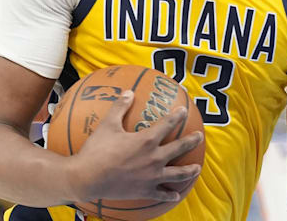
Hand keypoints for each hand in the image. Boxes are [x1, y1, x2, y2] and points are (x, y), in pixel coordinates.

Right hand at [64, 91, 203, 202]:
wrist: (86, 179)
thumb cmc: (96, 150)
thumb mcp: (107, 125)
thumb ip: (120, 107)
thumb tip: (128, 92)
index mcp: (147, 140)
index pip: (167, 124)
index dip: (177, 116)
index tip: (183, 110)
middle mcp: (154, 158)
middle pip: (179, 148)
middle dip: (191, 141)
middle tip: (200, 136)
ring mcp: (151, 176)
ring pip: (177, 174)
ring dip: (189, 170)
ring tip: (197, 168)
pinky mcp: (145, 191)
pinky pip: (161, 194)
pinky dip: (170, 195)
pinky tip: (175, 196)